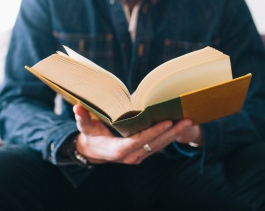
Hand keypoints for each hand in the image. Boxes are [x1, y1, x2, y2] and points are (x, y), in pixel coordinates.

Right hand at [73, 104, 196, 164]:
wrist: (92, 152)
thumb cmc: (89, 136)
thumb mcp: (85, 127)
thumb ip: (82, 118)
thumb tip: (77, 107)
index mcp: (118, 150)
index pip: (139, 141)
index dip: (153, 132)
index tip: (167, 122)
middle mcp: (130, 156)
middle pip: (155, 144)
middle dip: (172, 132)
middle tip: (186, 120)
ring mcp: (137, 157)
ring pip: (159, 146)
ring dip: (174, 135)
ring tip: (188, 122)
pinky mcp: (141, 154)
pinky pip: (157, 146)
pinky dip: (169, 137)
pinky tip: (179, 127)